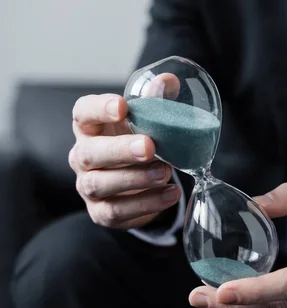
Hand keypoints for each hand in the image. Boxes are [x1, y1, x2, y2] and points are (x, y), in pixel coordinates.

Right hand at [69, 74, 181, 228]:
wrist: (140, 186)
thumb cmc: (138, 144)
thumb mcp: (147, 122)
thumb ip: (156, 101)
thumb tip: (168, 81)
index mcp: (90, 127)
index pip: (83, 112)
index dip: (100, 108)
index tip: (123, 106)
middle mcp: (82, 156)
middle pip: (89, 153)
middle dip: (119, 150)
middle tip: (149, 147)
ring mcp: (88, 186)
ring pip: (100, 184)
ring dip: (135, 179)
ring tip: (165, 173)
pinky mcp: (100, 213)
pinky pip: (117, 211)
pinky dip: (146, 204)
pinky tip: (170, 194)